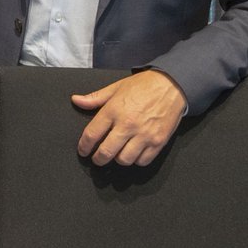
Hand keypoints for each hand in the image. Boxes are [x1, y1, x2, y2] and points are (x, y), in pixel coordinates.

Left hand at [70, 69, 186, 166]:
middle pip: (106, 152)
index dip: (84, 146)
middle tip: (97, 158)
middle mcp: (127, 124)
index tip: (83, 150)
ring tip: (117, 153)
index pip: (92, 134)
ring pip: (124, 159)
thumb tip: (76, 100)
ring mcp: (144, 134)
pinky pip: (142, 161)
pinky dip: (136, 160)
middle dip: (98, 159)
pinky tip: (133, 152)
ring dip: (118, 159)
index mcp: (114, 110)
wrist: (171, 85)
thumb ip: (95, 98)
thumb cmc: (142, 86)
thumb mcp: (116, 88)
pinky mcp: (158, 142)